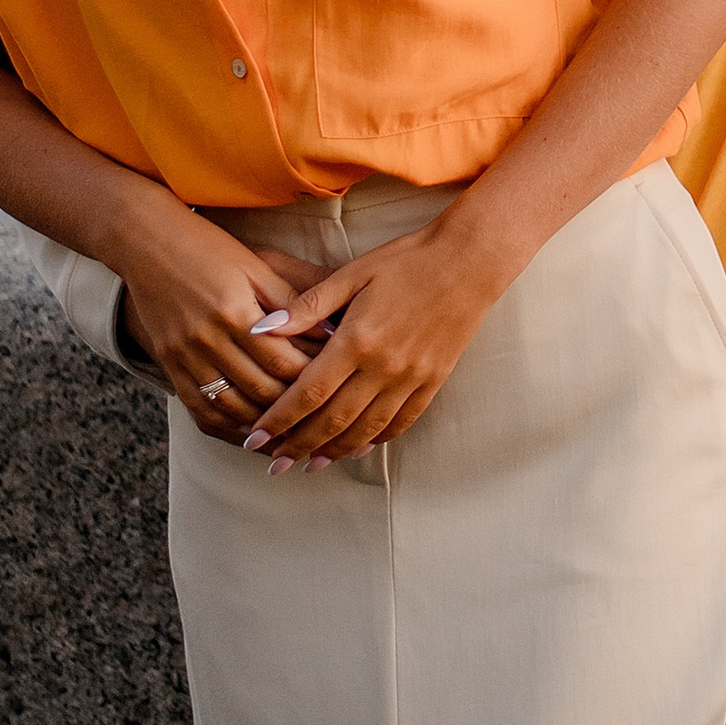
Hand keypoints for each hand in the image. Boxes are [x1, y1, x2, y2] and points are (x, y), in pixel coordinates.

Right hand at [112, 198, 319, 440]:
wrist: (146, 243)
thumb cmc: (209, 248)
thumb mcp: (256, 266)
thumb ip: (293, 302)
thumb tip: (333, 332)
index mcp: (235, 312)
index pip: (283, 361)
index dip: (313, 378)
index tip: (336, 386)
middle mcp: (207, 340)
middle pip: (260, 390)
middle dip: (295, 407)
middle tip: (323, 417)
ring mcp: (184, 357)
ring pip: (231, 409)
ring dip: (264, 425)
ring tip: (294, 433)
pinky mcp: (168, 366)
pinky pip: (200, 411)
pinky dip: (229, 427)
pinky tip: (252, 433)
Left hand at [236, 220, 511, 470]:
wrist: (470, 259)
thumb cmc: (407, 260)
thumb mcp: (352, 274)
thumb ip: (307, 306)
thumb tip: (259, 329)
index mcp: (357, 340)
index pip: (307, 394)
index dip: (279, 420)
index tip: (255, 438)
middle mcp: (383, 368)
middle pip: (332, 421)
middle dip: (298, 446)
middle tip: (273, 464)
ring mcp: (411, 378)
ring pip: (365, 429)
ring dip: (334, 451)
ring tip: (310, 465)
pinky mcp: (433, 381)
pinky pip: (401, 422)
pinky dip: (376, 439)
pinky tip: (359, 448)